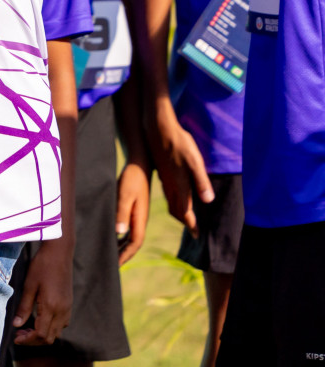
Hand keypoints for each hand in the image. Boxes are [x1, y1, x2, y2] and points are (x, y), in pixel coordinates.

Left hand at [12, 237, 72, 345]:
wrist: (59, 253)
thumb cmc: (42, 266)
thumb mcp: (29, 285)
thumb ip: (24, 307)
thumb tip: (16, 325)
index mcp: (51, 307)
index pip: (41, 335)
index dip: (28, 340)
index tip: (16, 338)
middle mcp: (62, 311)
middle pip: (50, 338)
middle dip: (33, 340)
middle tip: (19, 333)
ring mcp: (67, 308)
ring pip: (56, 332)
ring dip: (42, 334)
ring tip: (26, 327)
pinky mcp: (69, 304)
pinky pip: (61, 324)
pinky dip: (50, 327)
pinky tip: (38, 319)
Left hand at [116, 158, 150, 263]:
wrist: (140, 164)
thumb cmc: (131, 179)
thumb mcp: (124, 194)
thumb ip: (121, 213)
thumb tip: (119, 233)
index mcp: (140, 219)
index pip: (135, 243)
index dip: (125, 256)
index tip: (115, 266)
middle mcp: (141, 220)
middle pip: (133, 244)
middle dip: (123, 256)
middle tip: (110, 267)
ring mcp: (138, 216)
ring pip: (131, 237)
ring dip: (122, 248)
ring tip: (110, 257)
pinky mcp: (133, 210)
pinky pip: (128, 229)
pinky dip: (121, 237)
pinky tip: (112, 239)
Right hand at [149, 114, 211, 232]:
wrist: (158, 130)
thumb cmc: (180, 144)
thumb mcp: (195, 161)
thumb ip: (201, 181)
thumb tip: (208, 200)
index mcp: (179, 184)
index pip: (185, 211)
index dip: (192, 224)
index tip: (198, 236)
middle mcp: (170, 185)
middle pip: (176, 210)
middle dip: (186, 222)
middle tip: (194, 231)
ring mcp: (165, 179)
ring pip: (171, 202)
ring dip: (180, 213)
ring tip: (187, 219)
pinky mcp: (163, 173)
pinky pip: (168, 194)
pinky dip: (175, 202)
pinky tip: (179, 198)